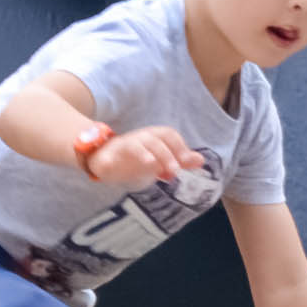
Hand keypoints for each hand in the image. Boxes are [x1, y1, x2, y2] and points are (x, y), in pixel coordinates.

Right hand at [82, 123, 204, 194]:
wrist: (105, 158)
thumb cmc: (137, 158)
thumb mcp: (160, 161)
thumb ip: (179, 160)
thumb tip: (201, 161)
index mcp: (152, 137)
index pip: (168, 134)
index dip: (179, 146)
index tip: (187, 162)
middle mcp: (139, 139)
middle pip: (154, 139)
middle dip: (166, 154)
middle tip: (174, 172)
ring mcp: (122, 146)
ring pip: (134, 145)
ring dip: (144, 154)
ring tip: (152, 166)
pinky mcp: (107, 157)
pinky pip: (107, 157)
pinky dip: (108, 161)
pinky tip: (112, 167)